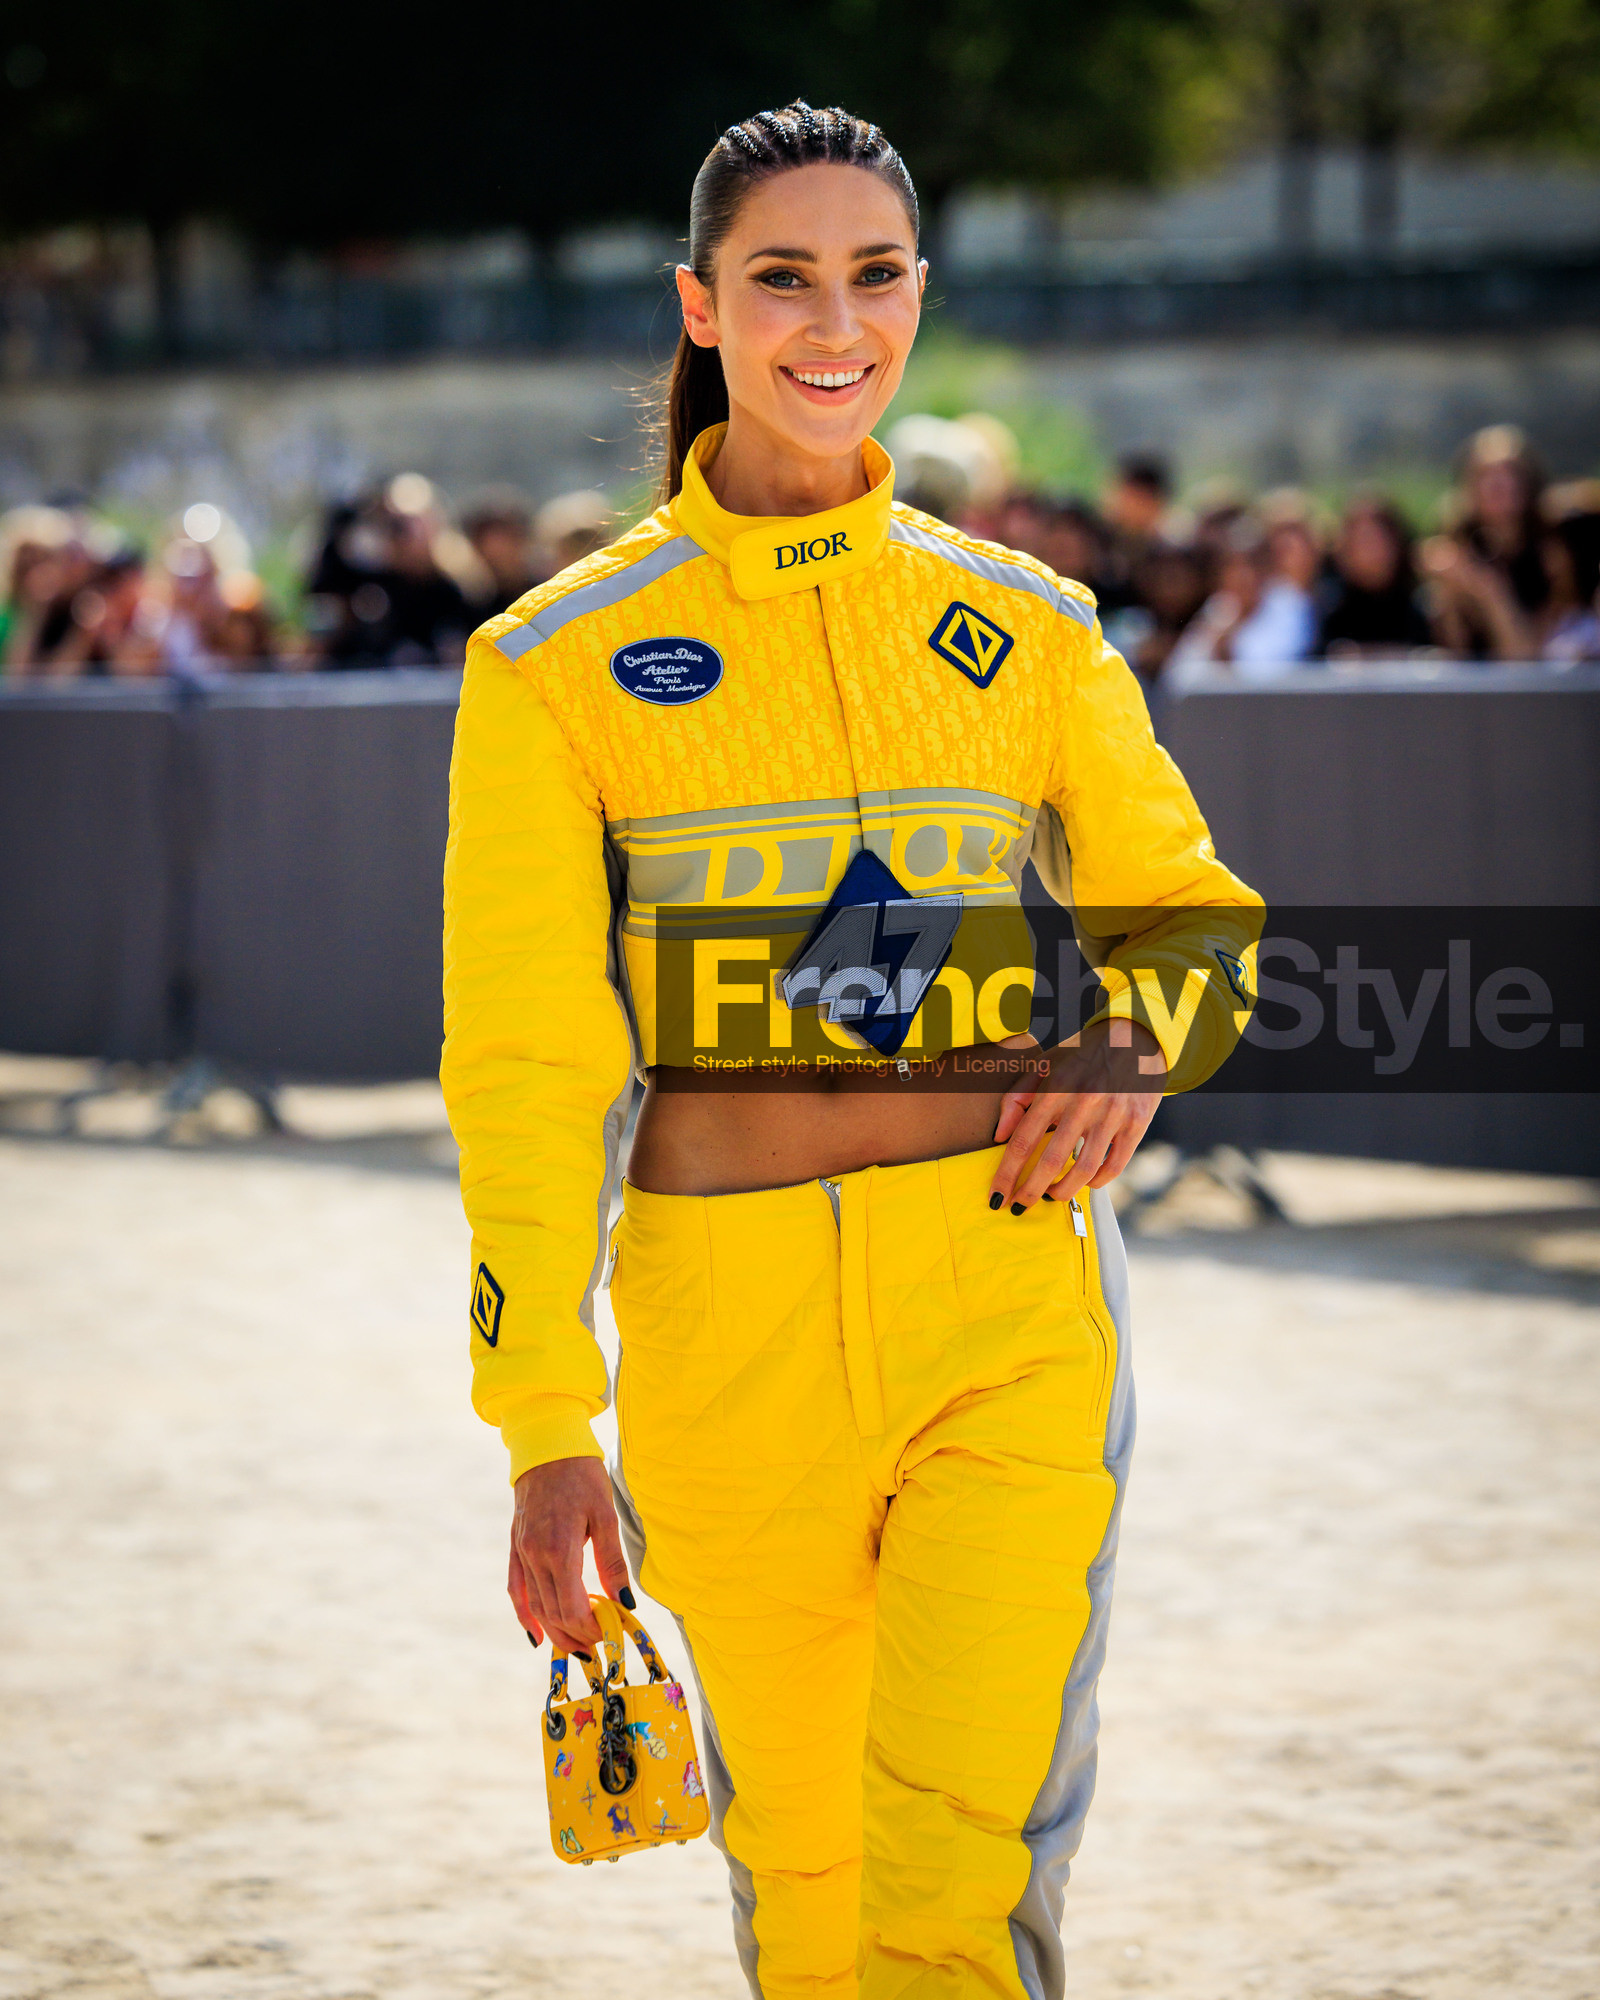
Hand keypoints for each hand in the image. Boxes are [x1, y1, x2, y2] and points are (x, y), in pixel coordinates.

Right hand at [508, 1456, 631, 1656]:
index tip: (608, 1634)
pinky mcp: (514, 1545)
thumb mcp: (605, 1515)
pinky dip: (525, 1614)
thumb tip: (626, 1603)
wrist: (547, 1446)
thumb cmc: (582, 1476)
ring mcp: (521, 1551)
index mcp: (560, 1548)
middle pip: (552, 1611)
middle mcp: (535, 1554)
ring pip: (535, 1605)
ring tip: (576, 1646)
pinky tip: (536, 1634)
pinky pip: (516, 1588)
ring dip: (555, 1630)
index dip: (589, 1627)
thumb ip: (612, 1562)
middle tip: (597, 1647)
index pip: (571, 1606)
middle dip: (575, 1635)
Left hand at [988, 1017, 1164, 1212]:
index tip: (997, 1195)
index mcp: (1055, 1088)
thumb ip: (1017, 1098)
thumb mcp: (1044, 1066)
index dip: (1007, 1174)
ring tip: (1052, 1195)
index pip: (1023, 1140)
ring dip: (1064, 1191)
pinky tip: (1086, 1183)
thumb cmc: (1081, 1054)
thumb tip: (1000, 1136)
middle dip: (1031, 1191)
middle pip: (1052, 1161)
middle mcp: (1083, 1103)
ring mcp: (1112, 1115)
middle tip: (1019, 1206)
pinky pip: (1115, 1165)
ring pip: (1085, 1169)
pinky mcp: (1137, 1123)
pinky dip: (1098, 1182)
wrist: (1134, 1037)